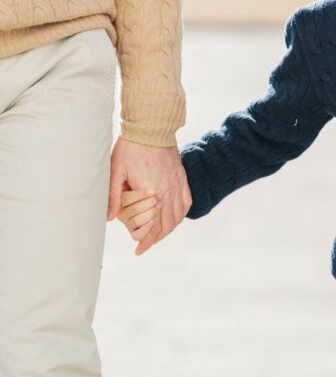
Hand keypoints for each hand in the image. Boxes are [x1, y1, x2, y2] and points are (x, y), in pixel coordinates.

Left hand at [107, 138, 191, 255]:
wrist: (152, 126)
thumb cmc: (131, 147)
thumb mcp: (116, 170)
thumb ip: (113, 195)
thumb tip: (109, 218)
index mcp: (153, 193)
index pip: (152, 226)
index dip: (146, 242)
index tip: (138, 250)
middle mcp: (168, 191)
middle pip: (166, 225)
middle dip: (156, 238)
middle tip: (145, 244)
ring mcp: (177, 184)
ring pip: (177, 215)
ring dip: (168, 228)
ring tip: (158, 234)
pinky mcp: (181, 176)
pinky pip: (186, 201)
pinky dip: (181, 213)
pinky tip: (174, 216)